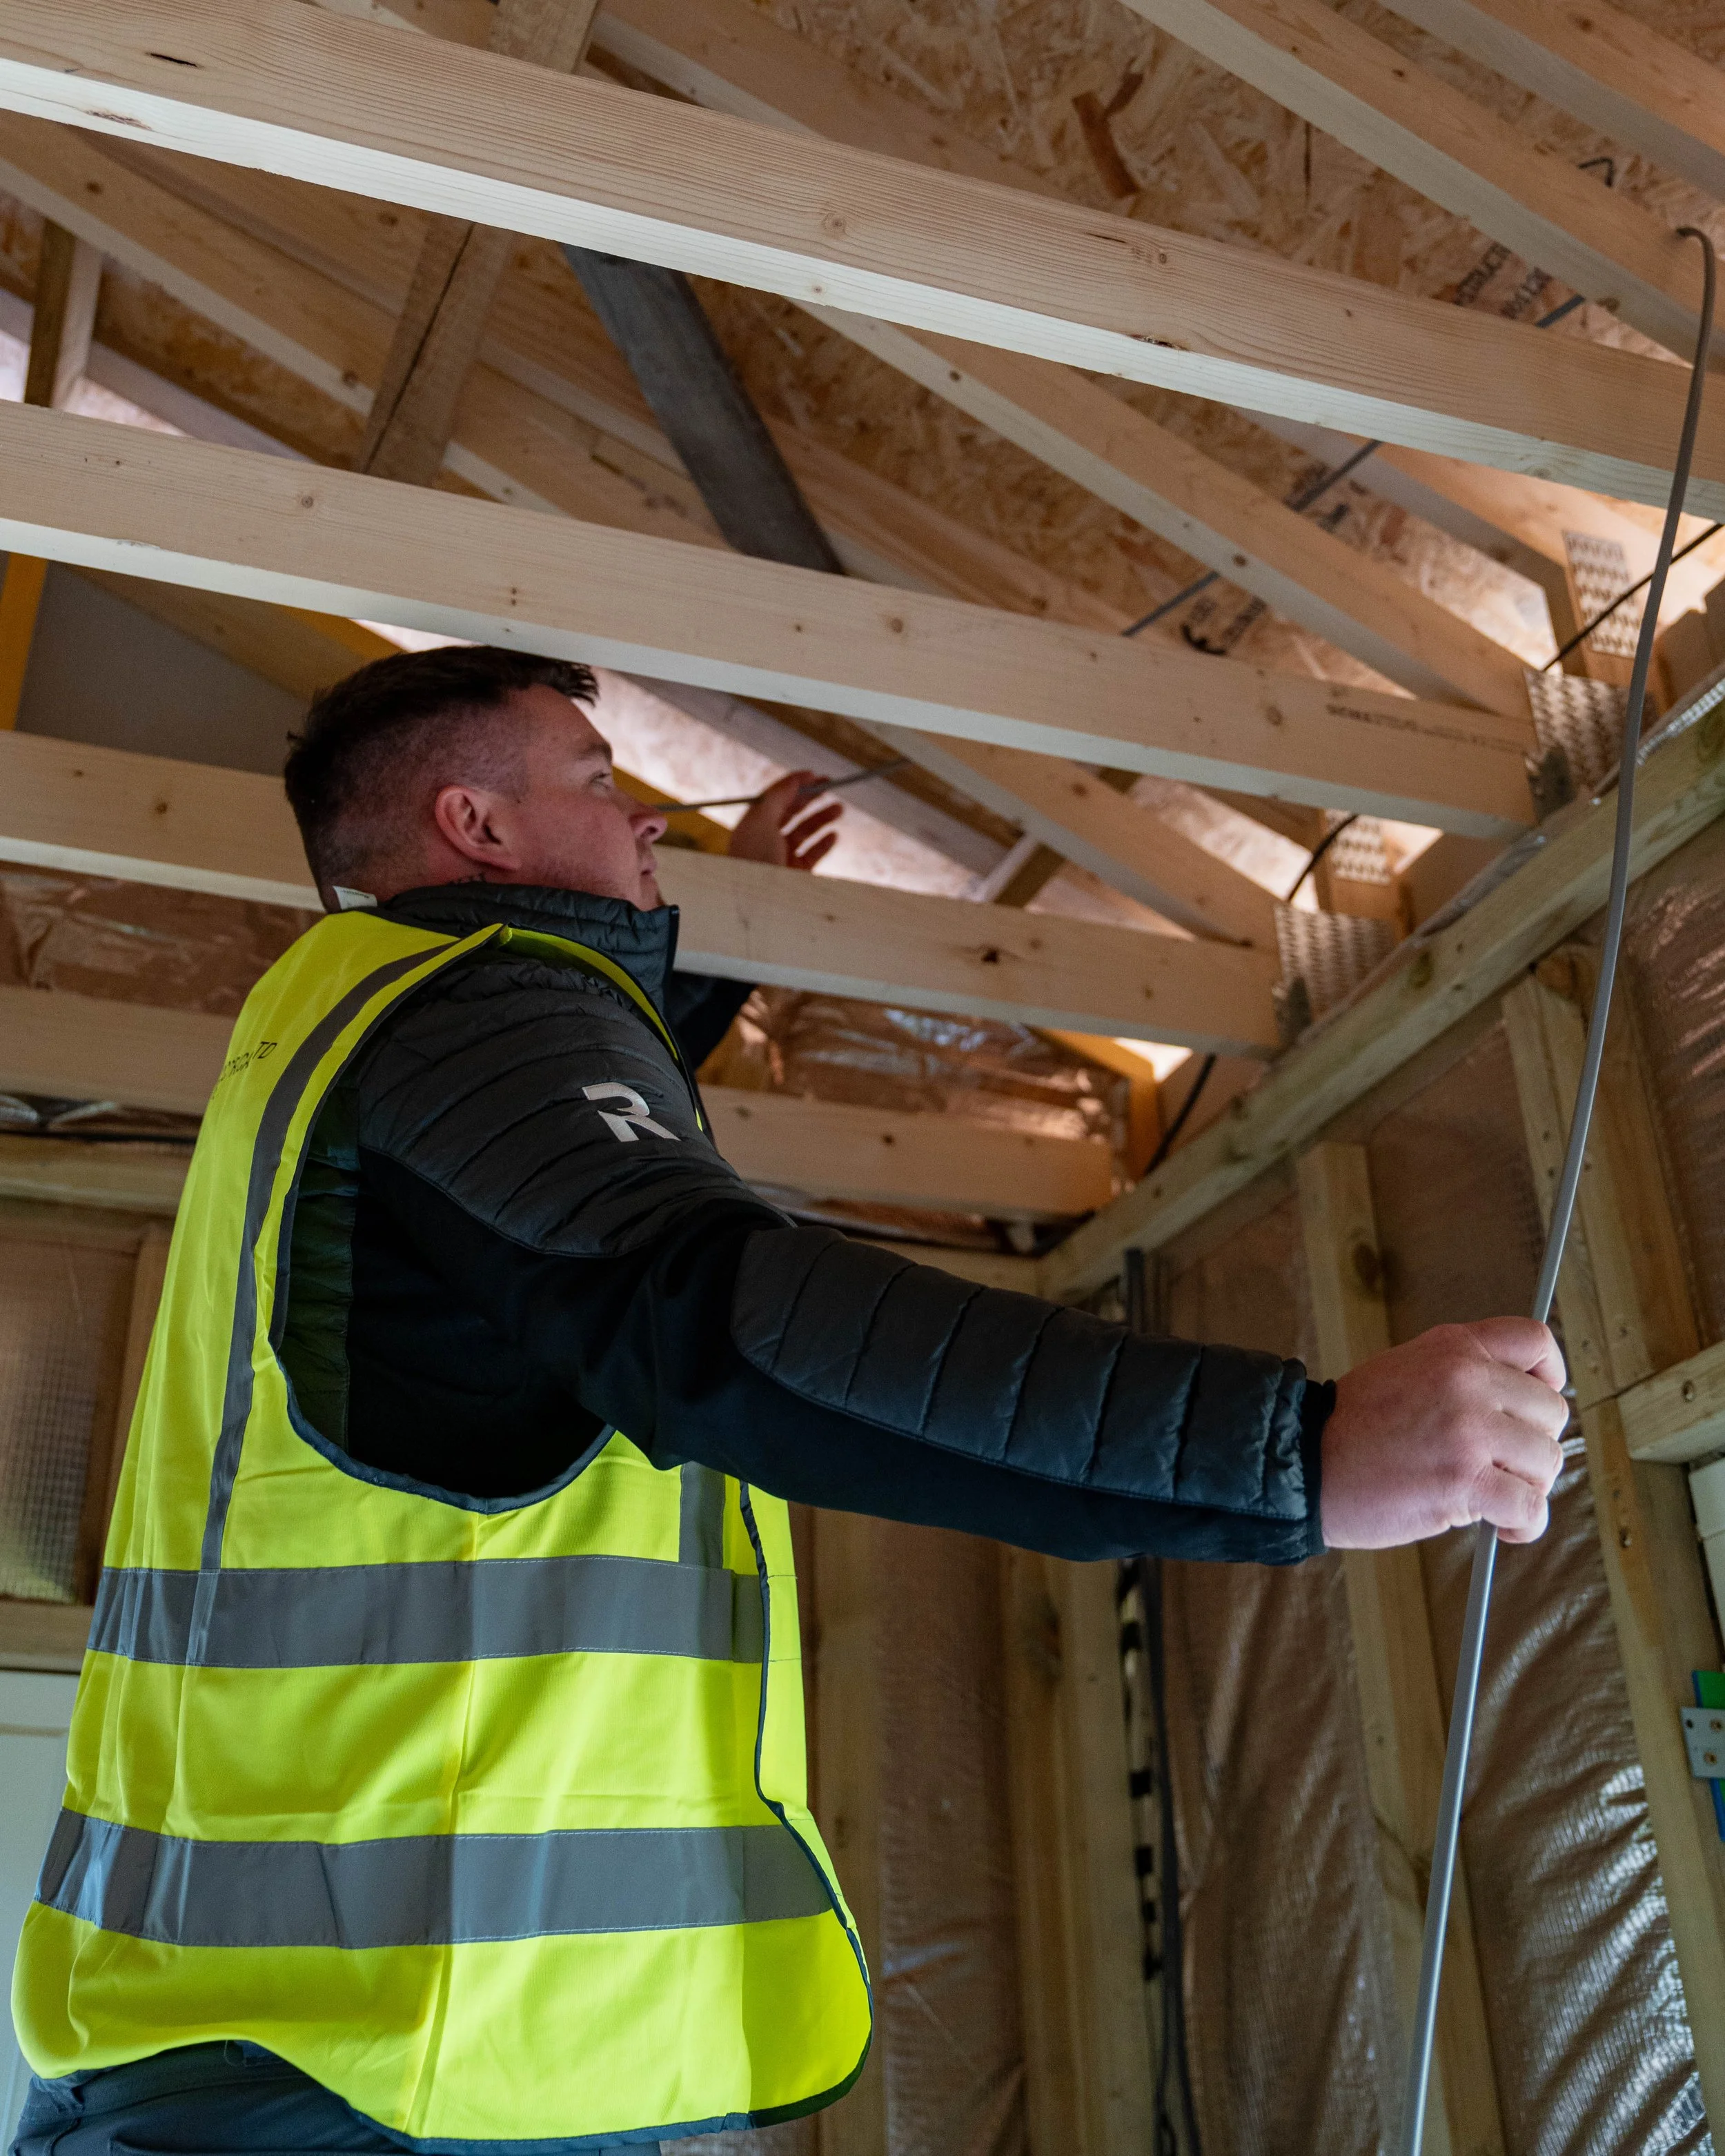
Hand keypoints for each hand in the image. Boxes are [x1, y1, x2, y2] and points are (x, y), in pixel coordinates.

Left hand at [728, 771, 841, 872]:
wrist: (756, 902)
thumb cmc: (753, 859)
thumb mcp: (760, 821)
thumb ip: (777, 797)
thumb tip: (794, 779)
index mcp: (754, 824)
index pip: (775, 798)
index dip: (794, 785)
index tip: (814, 775)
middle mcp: (766, 839)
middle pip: (791, 811)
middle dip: (811, 798)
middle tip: (831, 786)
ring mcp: (781, 856)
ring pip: (805, 831)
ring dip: (823, 818)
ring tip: (839, 809)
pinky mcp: (795, 873)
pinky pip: (812, 854)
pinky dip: (824, 843)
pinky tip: (834, 834)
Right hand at [1319, 1319, 1567, 1548]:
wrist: (1302, 1462)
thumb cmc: (1352, 1427)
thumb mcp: (1407, 1370)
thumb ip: (1462, 1377)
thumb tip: (1522, 1410)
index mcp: (1453, 1347)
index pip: (1534, 1340)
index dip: (1549, 1375)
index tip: (1536, 1403)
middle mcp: (1466, 1380)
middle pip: (1551, 1411)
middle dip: (1531, 1446)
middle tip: (1499, 1466)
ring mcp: (1467, 1429)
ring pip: (1546, 1461)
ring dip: (1526, 1487)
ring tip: (1491, 1497)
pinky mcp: (1464, 1480)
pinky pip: (1530, 1506)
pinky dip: (1525, 1524)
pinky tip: (1502, 1528)